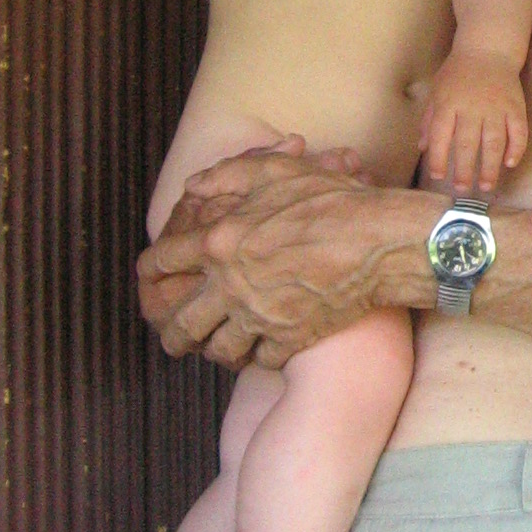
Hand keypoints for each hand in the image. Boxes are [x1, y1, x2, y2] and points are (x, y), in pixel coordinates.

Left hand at [136, 139, 428, 368]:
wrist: (381, 243)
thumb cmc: (331, 200)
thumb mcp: (275, 172)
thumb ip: (226, 176)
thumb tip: (192, 188)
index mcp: (220, 242)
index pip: (161, 263)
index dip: (150, 271)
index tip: (152, 278)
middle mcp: (232, 286)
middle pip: (181, 324)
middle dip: (172, 335)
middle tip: (175, 338)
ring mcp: (260, 317)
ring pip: (219, 349)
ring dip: (215, 348)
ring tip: (217, 346)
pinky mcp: (290, 339)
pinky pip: (262, 359)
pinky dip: (260, 355)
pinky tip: (264, 347)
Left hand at [419, 49, 528, 193]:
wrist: (488, 48)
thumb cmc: (458, 72)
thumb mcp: (437, 90)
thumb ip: (429, 119)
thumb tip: (422, 147)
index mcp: (448, 103)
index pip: (440, 137)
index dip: (438, 159)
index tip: (438, 177)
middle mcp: (472, 108)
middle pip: (467, 145)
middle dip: (463, 170)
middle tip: (462, 189)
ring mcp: (496, 108)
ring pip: (494, 143)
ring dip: (490, 167)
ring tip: (486, 186)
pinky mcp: (515, 106)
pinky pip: (518, 132)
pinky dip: (516, 149)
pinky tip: (510, 164)